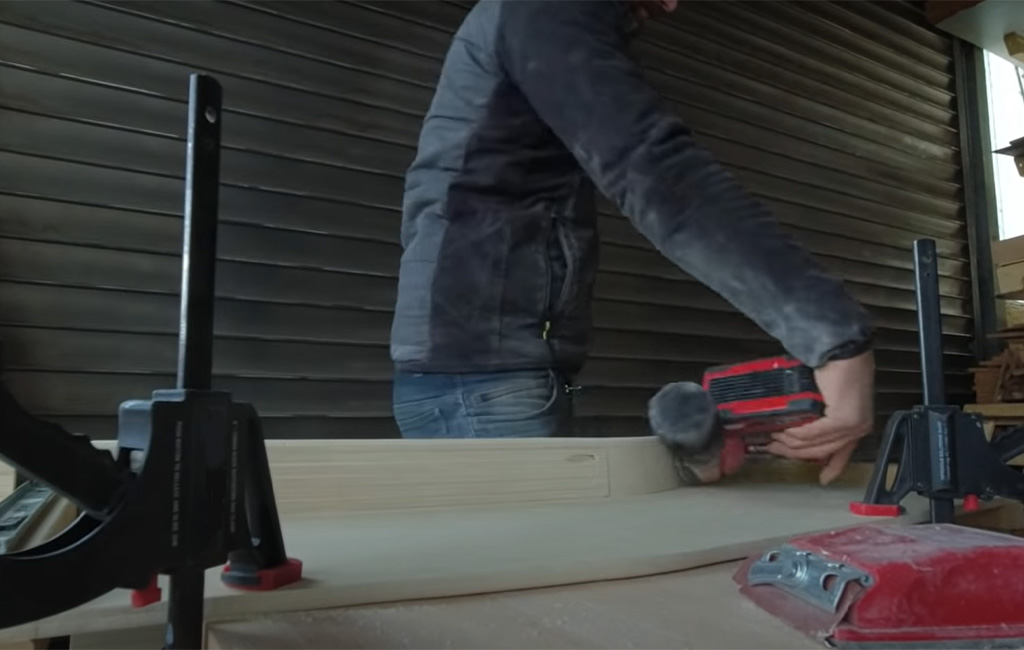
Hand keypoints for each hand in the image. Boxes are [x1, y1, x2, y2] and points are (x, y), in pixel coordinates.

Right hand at [765, 350, 874, 484]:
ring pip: (816, 445)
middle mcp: (858, 428)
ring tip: (772, 438)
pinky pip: (815, 434)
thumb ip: (820, 416)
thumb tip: (795, 428)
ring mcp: (853, 425)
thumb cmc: (837, 367)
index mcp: (857, 425)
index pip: (843, 453)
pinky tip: (784, 432)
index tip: (823, 479)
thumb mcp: (828, 398)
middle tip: (773, 448)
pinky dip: (797, 434)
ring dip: (791, 443)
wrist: (843, 351)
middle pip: (823, 451)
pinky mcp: (844, 420)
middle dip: (794, 453)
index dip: (832, 468)